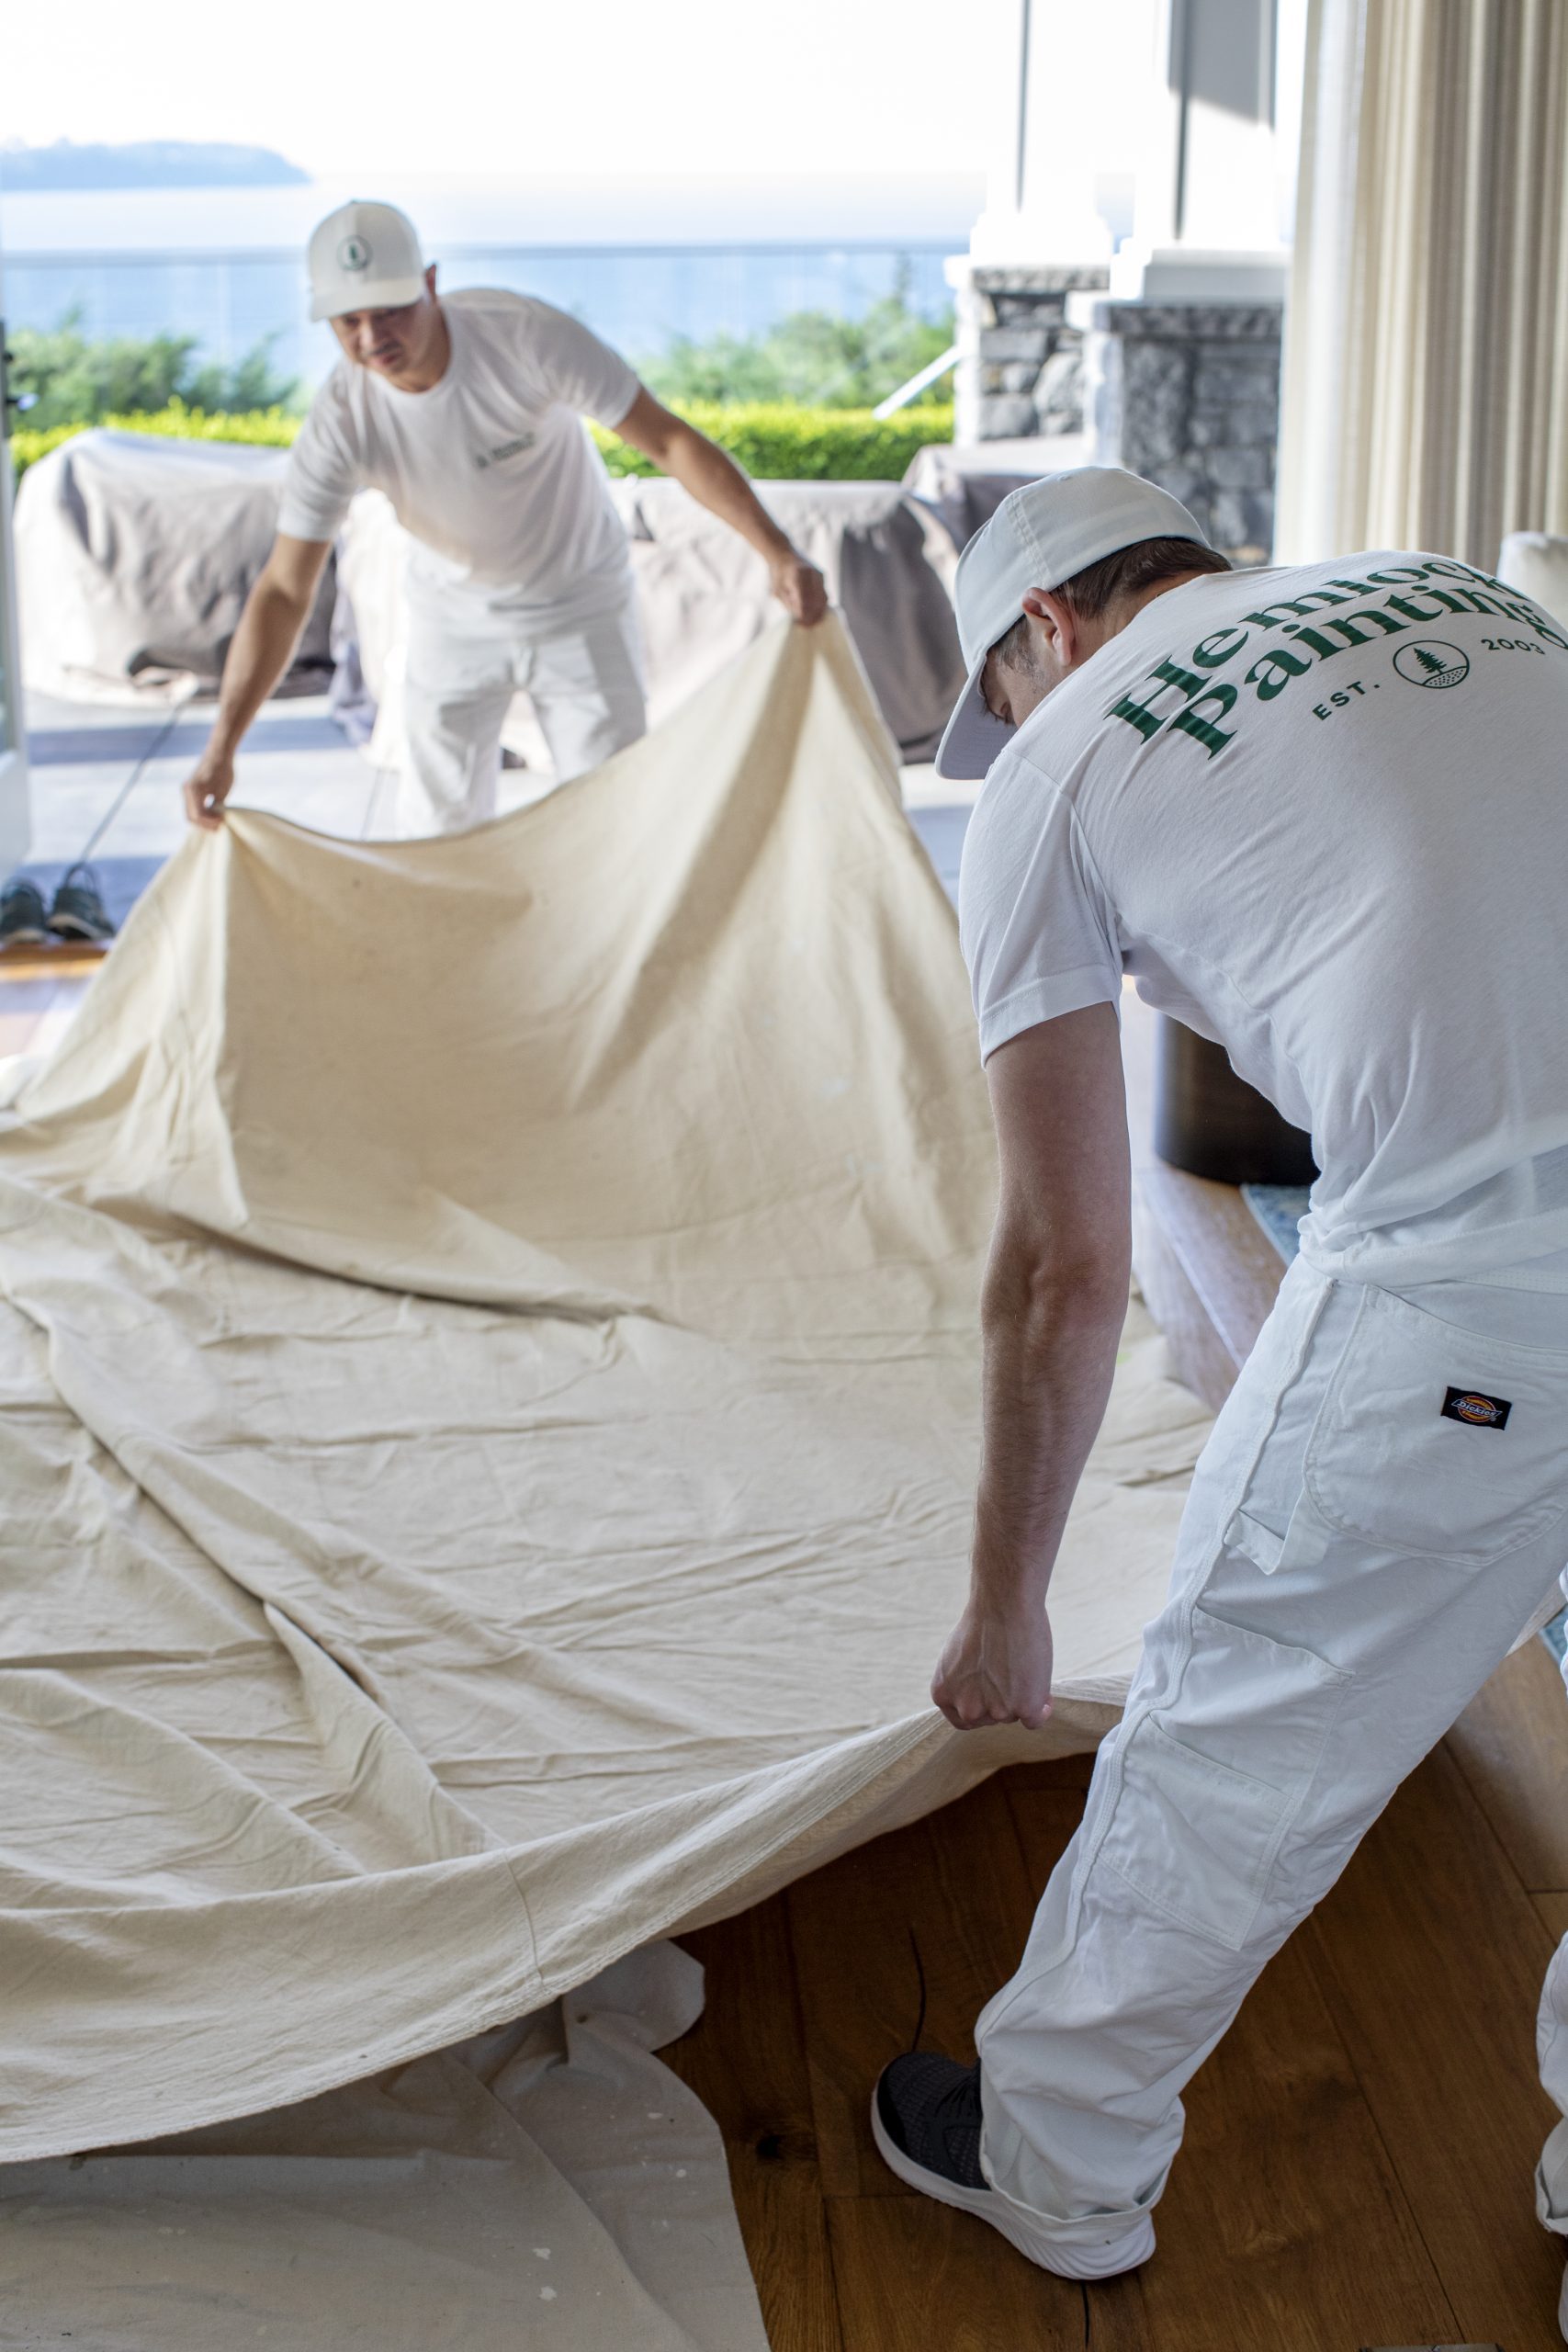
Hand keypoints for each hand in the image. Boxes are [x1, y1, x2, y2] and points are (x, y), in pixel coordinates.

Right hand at [183, 750, 234, 830]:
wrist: (219, 753)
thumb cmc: (223, 770)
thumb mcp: (222, 791)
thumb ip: (216, 807)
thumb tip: (213, 821)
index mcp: (193, 790)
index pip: (198, 815)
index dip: (209, 822)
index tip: (221, 822)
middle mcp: (186, 790)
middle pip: (191, 817)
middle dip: (204, 824)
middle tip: (219, 827)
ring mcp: (186, 790)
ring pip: (190, 813)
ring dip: (202, 820)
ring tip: (216, 822)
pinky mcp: (189, 789)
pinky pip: (192, 807)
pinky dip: (200, 813)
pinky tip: (212, 815)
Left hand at [770, 552, 827, 626]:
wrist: (783, 552)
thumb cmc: (778, 573)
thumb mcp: (778, 590)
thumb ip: (789, 603)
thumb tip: (799, 619)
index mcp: (798, 575)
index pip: (804, 600)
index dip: (804, 615)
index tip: (800, 624)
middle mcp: (811, 573)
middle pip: (817, 600)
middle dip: (813, 616)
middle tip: (806, 626)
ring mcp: (819, 574)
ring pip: (824, 598)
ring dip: (819, 612)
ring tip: (811, 623)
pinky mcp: (822, 576)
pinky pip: (824, 593)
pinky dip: (821, 605)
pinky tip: (815, 614)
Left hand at [931, 1594, 1053, 1731]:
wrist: (1003, 1606)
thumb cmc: (983, 1621)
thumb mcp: (959, 1656)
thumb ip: (965, 1681)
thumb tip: (981, 1692)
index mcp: (943, 1694)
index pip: (964, 1718)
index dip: (982, 1707)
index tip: (993, 1696)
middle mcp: (967, 1708)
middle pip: (991, 1717)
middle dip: (1002, 1701)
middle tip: (1012, 1676)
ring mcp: (996, 1712)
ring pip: (1015, 1716)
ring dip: (1022, 1699)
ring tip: (1025, 1666)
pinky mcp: (1024, 1709)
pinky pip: (1036, 1720)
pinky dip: (1042, 1709)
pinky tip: (1044, 1693)